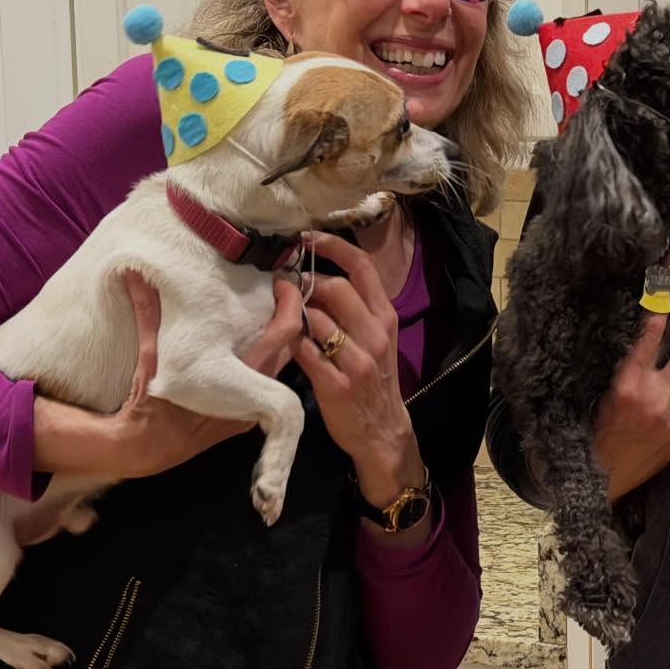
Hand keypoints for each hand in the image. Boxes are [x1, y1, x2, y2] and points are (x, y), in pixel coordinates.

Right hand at [111, 271, 306, 477]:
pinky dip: (265, 360)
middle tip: (274, 292)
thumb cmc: (149, 404)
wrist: (145, 448)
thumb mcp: (150, 357)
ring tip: (264, 311)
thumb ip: (149, 314)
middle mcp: (255, 394)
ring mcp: (253, 408)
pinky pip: (268, 382)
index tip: (281, 282)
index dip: (290, 303)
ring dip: (277, 339)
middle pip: (290, 346)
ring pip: (280, 365)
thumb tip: (133, 275)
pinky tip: (250, 344)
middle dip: (287, 316)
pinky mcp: (246, 417)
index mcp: (241, 376)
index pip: (284, 334)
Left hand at [295, 232, 425, 517]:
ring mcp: (358, 359)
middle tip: (288, 286)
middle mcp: (375, 333)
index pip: (362, 266)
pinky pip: (305, 351)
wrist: (381, 431)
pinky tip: (284, 344)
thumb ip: (356, 309)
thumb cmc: (374, 380)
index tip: (307, 237)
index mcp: (385, 317)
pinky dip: (291, 344)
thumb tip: (318, 277)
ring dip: (294, 314)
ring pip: (316, 318)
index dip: (333, 245)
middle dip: (306, 282)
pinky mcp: (337, 383)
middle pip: (335, 287)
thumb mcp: (377, 339)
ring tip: (285, 317)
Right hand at [592, 255, 669, 501]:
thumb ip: (629, 365)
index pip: (653, 333)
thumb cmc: (591, 432)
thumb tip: (654, 324)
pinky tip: (653, 417)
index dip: (663, 299)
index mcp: (628, 386)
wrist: (600, 484)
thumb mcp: (600, 391)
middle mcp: (658, 400)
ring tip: (649, 391)